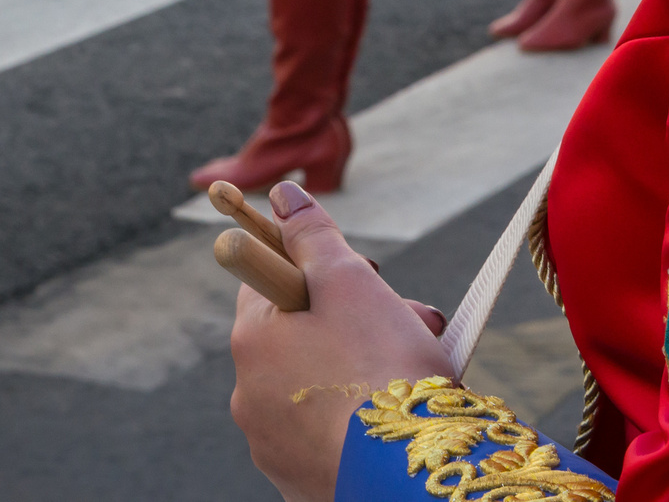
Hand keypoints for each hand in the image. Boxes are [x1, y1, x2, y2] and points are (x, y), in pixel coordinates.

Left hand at [230, 182, 451, 501]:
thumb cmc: (381, 366)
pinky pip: (330, 432)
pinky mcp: (302, 480)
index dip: (319, 267)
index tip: (364, 272)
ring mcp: (273, 445)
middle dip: (355, 319)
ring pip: (319, 386)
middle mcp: (249, 396)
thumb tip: (282, 195)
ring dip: (365, 366)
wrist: (408, 468)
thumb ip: (313, 234)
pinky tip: (400, 414)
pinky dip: (361, 417)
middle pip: (301, 334)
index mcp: (252, 341)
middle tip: (407, 319)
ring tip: (419, 366)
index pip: (270, 279)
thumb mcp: (350, 280)